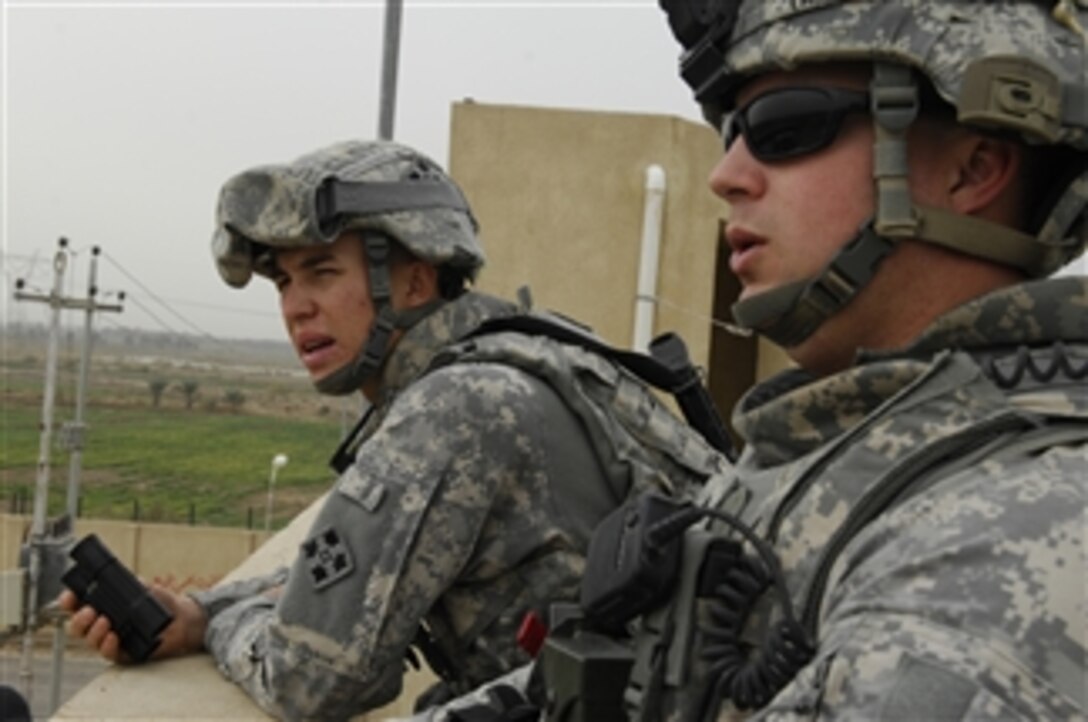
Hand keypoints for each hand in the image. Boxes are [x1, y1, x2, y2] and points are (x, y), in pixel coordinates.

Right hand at [58, 584, 207, 663]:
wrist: (183, 618)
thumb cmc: (161, 602)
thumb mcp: (144, 587)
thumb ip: (131, 582)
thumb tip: (120, 578)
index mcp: (103, 606)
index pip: (78, 605)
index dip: (69, 602)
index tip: (69, 597)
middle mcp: (103, 624)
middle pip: (78, 627)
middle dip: (78, 620)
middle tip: (90, 611)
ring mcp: (112, 640)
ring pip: (90, 641)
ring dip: (93, 632)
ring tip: (104, 621)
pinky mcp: (124, 653)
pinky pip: (109, 654)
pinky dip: (108, 646)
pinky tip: (114, 636)